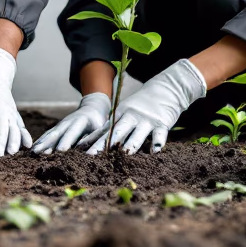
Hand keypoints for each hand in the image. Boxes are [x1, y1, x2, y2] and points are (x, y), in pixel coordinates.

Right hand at [32, 93, 110, 153]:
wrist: (92, 108)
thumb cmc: (99, 122)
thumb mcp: (102, 130)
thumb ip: (97, 141)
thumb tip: (92, 154)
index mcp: (80, 121)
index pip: (72, 132)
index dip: (66, 141)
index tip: (60, 150)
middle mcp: (68, 122)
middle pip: (56, 133)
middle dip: (47, 143)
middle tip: (38, 152)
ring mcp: (61, 124)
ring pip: (50, 134)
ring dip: (41, 143)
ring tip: (33, 152)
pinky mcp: (58, 128)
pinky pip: (48, 135)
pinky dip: (41, 141)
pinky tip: (34, 148)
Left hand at [79, 59, 205, 154]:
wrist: (165, 90)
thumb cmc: (140, 106)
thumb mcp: (124, 112)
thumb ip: (111, 127)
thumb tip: (90, 142)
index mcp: (119, 115)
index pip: (104, 130)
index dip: (93, 141)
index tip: (81, 152)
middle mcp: (131, 117)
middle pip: (117, 132)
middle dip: (105, 145)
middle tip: (94, 156)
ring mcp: (146, 120)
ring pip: (137, 133)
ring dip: (131, 144)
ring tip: (124, 154)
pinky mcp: (162, 123)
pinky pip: (159, 134)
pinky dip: (157, 142)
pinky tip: (154, 151)